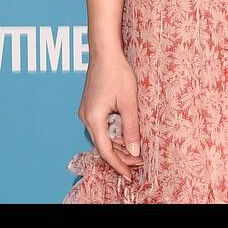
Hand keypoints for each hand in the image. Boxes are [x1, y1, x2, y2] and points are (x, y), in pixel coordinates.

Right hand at [77, 48, 144, 182]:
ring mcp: (86, 111)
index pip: (105, 150)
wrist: (105, 52)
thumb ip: (131, 127)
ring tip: (137, 149)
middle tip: (141, 161)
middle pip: (103, 145)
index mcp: (94, 118)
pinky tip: (126, 133)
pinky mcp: (90, 106)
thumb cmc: (117, 73)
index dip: (118, 165)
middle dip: (121, 155)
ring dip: (118, 144)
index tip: (129, 175)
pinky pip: (101, 126)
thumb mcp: (129, 102)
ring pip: (102, 136)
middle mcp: (86, 117)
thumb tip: (134, 151)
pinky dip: (113, 133)